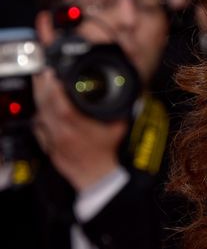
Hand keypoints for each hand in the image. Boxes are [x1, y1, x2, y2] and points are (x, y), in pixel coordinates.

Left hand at [31, 69, 125, 190]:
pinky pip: (38, 125)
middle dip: (42, 86)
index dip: (54, 88)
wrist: (96, 176)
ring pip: (39, 114)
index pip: (61, 105)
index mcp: (78, 128)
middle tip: (44, 72)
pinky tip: (42, 104)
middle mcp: (62, 133)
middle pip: (45, 106)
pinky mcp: (48, 144)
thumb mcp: (119, 127)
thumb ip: (120, 107)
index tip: (54, 74)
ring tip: (42, 83)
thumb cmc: (107, 153)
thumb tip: (126, 90)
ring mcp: (52, 139)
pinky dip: (39, 112)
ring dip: (39, 97)